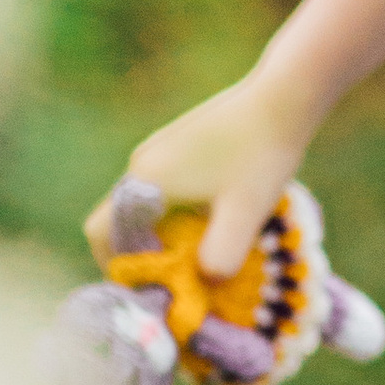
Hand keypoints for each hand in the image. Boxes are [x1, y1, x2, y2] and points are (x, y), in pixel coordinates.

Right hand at [81, 70, 308, 280]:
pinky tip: (216, 218)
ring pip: (147, 204)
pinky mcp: (179, 141)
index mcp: (147, 180)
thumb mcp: (245, 214)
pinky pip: (165, 186)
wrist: (283, 97)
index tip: (147, 287)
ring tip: (202, 251)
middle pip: (122, 221)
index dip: (114, 265)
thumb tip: (204, 281)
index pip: (101, 232)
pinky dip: (177, 211)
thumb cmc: (262, 155)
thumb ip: (221, 256)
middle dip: (145, 253)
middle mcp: (143, 162)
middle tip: (179, 278)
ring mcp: (160, 147)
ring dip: (164, 232)